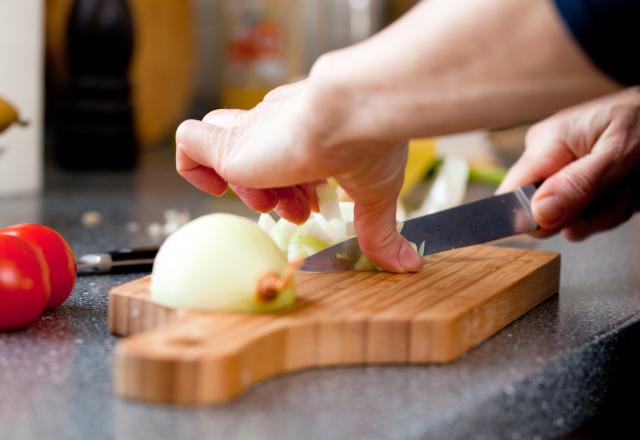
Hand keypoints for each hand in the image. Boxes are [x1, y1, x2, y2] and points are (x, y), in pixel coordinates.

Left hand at [175, 78, 421, 272]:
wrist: (353, 113)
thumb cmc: (370, 140)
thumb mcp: (375, 194)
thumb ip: (378, 230)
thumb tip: (407, 265)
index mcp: (307, 134)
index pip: (282, 155)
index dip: (291, 186)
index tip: (312, 205)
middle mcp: (275, 128)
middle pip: (253, 155)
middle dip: (271, 191)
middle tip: (295, 207)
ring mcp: (249, 132)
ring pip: (223, 150)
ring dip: (244, 186)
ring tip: (272, 200)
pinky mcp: (228, 141)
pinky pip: (189, 143)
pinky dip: (196, 169)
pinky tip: (222, 187)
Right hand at [498, 87, 639, 239]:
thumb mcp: (618, 155)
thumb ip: (577, 186)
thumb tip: (537, 214)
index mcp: (545, 143)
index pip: (511, 195)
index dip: (533, 218)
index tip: (569, 221)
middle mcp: (545, 157)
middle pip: (545, 214)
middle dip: (589, 214)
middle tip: (619, 192)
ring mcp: (561, 169)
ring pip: (571, 218)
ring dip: (609, 210)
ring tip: (631, 183)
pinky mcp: (576, 180)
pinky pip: (587, 212)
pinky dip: (613, 206)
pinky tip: (627, 186)